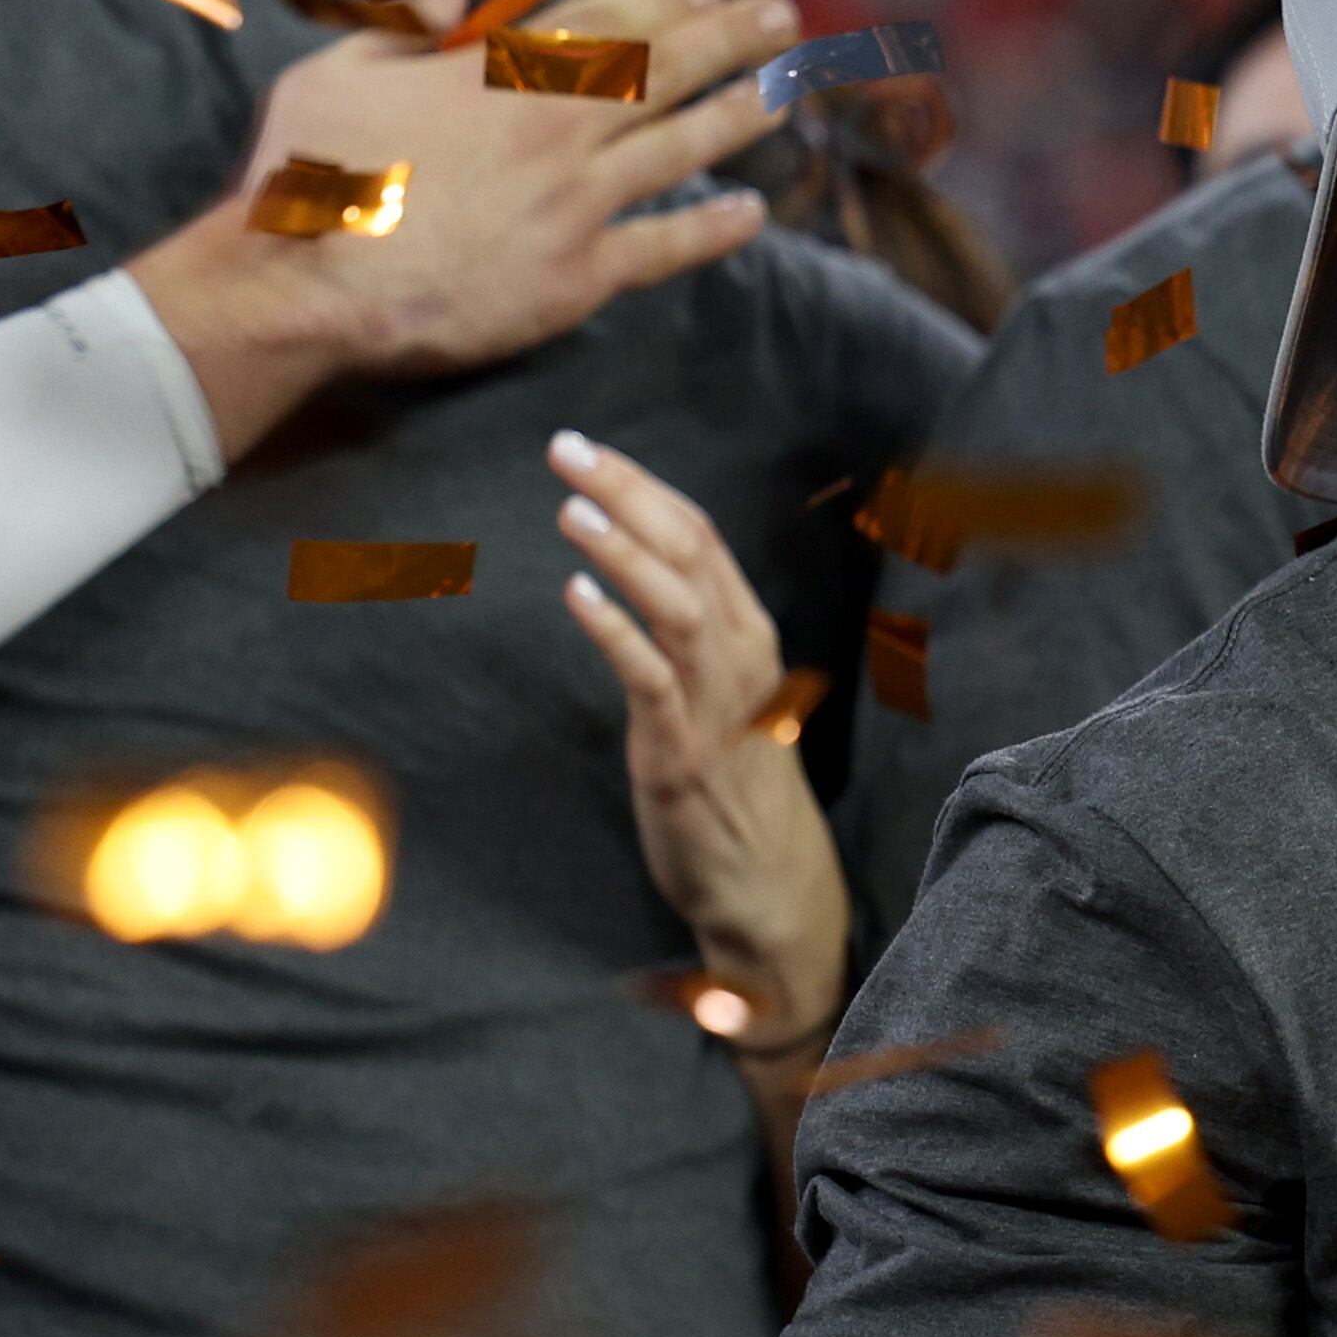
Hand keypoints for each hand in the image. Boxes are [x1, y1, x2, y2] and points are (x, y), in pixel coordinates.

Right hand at [124, 0, 805, 458]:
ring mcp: (572, 203)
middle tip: (782, 16)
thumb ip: (397, 27)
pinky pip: (663, 248)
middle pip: (661, 71)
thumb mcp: (333, 70)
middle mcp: (550, 129)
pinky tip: (752, 212)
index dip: (661, 0)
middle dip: (729, 38)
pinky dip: (713, 229)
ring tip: (789, 91)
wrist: (306, 288)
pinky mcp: (577, 276)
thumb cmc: (303, 175)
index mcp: (493, 74)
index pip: (599, 22)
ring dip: (741, 115)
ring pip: (679, 147)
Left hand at [551, 428, 845, 1042]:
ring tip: (573, 510)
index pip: (702, 537)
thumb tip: (638, 574)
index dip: (645, 487)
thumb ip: (689, 637)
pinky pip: (650, 681)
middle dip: (628, 495)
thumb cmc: (739, 788)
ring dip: (625, 554)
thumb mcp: (724, 697)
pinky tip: (575, 595)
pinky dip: (616, 632)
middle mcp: (742, 661)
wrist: (771, 888)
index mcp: (750, 637)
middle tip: (566, 448)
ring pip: (678, 607)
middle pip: (689, 554)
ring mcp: (714, 708)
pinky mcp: (682, 755)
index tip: (588, 449)